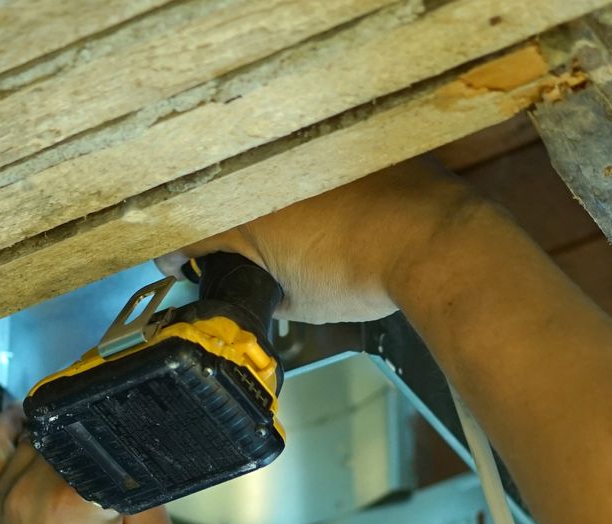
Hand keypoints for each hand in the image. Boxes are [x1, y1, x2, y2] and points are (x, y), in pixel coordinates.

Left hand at [0, 406, 175, 523]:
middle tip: (117, 451)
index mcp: (72, 501)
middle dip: (94, 434)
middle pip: (66, 428)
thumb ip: (151, 490)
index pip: (99, 432)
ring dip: (59, 435)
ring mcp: (1, 498)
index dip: (123, 429)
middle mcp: (29, 492)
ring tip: (86, 448)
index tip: (139, 436)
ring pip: (32, 434)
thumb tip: (140, 448)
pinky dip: (8, 429)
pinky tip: (30, 424)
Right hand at [156, 162, 489, 323]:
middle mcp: (263, 166)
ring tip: (286, 232)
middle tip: (230, 252)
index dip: (179, 254)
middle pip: (221, 194)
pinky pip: (307, 154)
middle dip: (219, 223)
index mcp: (243, 210)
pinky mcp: (342, 134)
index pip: (189, 232)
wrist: (434, 242)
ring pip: (263, 169)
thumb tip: (258, 296)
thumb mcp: (296, 302)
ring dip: (262, 196)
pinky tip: (328, 207)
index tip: (177, 264)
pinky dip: (307, 180)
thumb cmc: (365, 270)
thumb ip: (262, 294)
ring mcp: (303, 144)